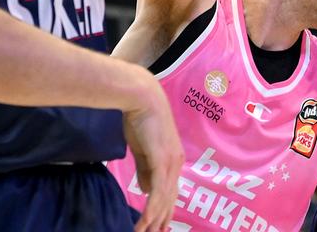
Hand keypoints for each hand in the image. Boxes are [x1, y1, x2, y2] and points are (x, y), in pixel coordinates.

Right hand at [122, 75, 183, 231]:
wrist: (142, 98)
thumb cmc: (140, 119)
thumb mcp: (142, 149)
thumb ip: (145, 169)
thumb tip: (144, 189)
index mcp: (173, 159)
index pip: (171, 190)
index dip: (166, 209)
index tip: (160, 225)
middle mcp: (176, 163)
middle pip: (170, 198)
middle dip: (162, 220)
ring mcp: (170, 162)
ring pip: (164, 198)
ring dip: (153, 219)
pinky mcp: (161, 160)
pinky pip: (157, 191)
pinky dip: (151, 208)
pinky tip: (146, 221)